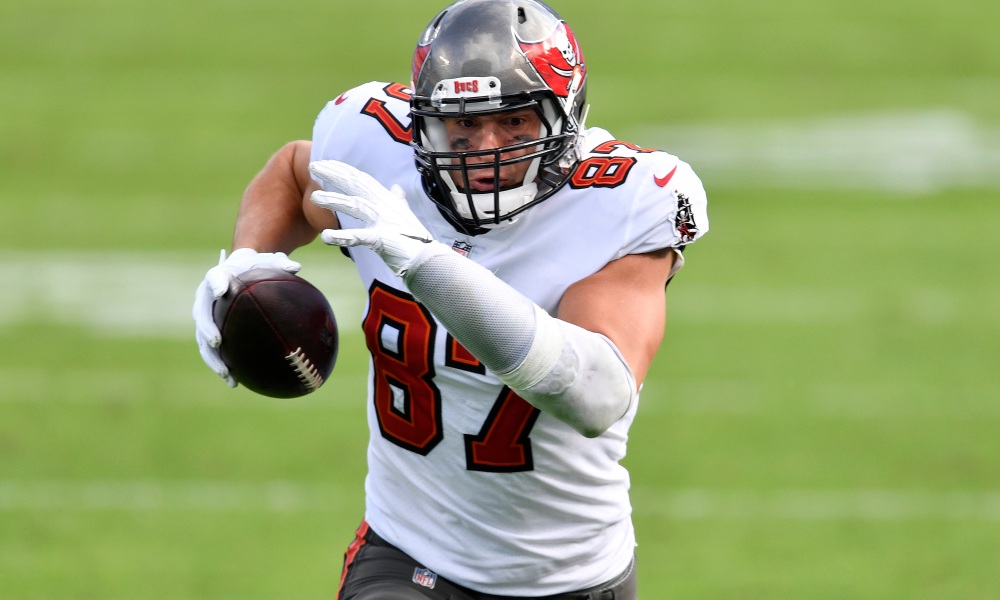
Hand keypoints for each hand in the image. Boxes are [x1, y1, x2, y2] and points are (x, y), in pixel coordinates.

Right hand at [192, 248, 301, 386]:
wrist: (238, 271)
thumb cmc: (254, 266)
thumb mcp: (268, 261)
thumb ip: (280, 263)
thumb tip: (297, 267)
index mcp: (218, 277)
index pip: (214, 278)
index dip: (217, 284)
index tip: (222, 291)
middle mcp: (205, 298)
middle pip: (202, 315)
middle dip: (208, 329)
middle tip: (217, 341)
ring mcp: (206, 317)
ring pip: (203, 340)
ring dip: (213, 358)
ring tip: (225, 372)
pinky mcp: (210, 332)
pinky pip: (214, 352)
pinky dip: (222, 366)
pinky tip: (235, 382)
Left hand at [309, 160, 440, 275]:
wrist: (427, 258)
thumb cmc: (414, 238)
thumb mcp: (405, 214)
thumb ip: (399, 201)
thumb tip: (397, 188)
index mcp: (385, 199)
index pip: (360, 179)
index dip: (342, 169)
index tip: (324, 163)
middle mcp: (383, 205)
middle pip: (355, 185)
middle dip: (334, 174)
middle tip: (313, 165)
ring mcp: (382, 221)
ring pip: (354, 205)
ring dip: (334, 201)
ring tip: (313, 197)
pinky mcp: (380, 239)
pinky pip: (358, 237)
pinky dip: (342, 236)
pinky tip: (326, 236)